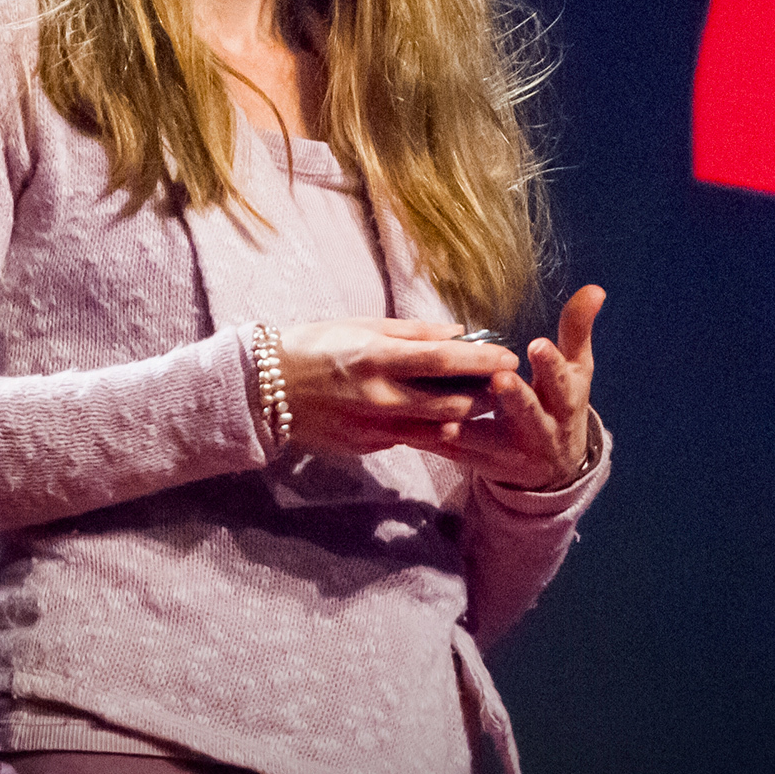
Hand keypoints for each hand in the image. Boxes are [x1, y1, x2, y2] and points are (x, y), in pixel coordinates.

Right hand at [272, 317, 520, 457]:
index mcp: (377, 357)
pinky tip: (434, 411)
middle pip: (452, 403)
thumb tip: (458, 333)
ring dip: (464, 414)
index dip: (483, 360)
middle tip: (502, 382)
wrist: (265, 389)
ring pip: (439, 427)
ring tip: (478, 397)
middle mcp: (380, 397)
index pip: (445, 360)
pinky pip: (411, 437)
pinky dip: (430, 425)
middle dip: (485, 395)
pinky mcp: (368, 447)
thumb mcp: (362, 325)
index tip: (510, 356)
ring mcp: (374, 428)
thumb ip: (414, 332)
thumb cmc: (314, 345)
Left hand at [433, 286, 605, 491]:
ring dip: (467, 430)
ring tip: (444, 421)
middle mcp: (543, 430)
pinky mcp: (487, 466)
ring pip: (488, 441)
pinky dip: (436, 444)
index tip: (537, 345)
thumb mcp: (575, 371)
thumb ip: (577, 330)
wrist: (555, 468)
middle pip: (529, 414)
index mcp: (565, 402)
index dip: (551, 366)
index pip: (563, 382)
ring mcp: (515, 452)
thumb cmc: (560, 403)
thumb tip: (595, 288)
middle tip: (499, 379)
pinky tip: (412, 432)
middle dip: (515, 398)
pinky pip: (459, 456)